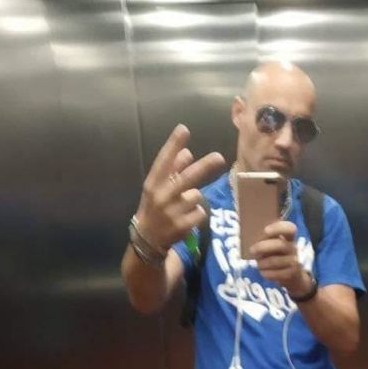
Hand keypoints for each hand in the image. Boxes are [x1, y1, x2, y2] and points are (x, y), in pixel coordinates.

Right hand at [135, 124, 225, 249]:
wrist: (147, 239)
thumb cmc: (155, 207)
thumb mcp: (157, 188)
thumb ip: (172, 170)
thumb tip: (188, 152)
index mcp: (153, 183)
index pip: (163, 161)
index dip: (173, 145)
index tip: (184, 129)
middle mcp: (161, 196)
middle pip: (187, 178)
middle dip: (204, 166)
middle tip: (220, 157)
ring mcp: (172, 212)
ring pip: (197, 196)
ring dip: (195, 199)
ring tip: (183, 207)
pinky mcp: (182, 226)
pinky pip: (200, 213)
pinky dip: (197, 214)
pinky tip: (187, 219)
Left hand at [250, 221, 312, 296]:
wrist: (291, 276)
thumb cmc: (276, 256)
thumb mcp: (272, 245)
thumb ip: (265, 240)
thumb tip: (249, 237)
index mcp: (289, 237)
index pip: (289, 228)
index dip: (278, 228)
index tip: (265, 230)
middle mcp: (293, 248)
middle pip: (280, 245)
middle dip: (263, 247)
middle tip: (251, 250)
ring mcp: (294, 261)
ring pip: (276, 261)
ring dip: (263, 263)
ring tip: (258, 264)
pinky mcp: (292, 274)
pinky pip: (277, 274)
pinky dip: (267, 273)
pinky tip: (263, 272)